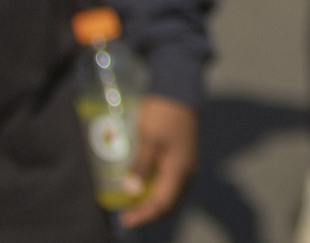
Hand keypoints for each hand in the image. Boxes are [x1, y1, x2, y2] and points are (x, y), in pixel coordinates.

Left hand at [118, 94, 196, 226]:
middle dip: (148, 212)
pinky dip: (156, 190)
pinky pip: (170, 182)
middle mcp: (186, 171)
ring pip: (171, 194)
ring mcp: (186, 164)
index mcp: (179, 169)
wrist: (180, 89)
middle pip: (169, 203)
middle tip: (126, 213)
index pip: (162, 203)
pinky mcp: (182, 156)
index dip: (142, 215)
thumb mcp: (148, 138)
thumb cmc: (163, 113)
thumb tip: (131, 192)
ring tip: (131, 201)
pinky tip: (142, 184)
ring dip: (152, 202)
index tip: (123, 219)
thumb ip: (141, 166)